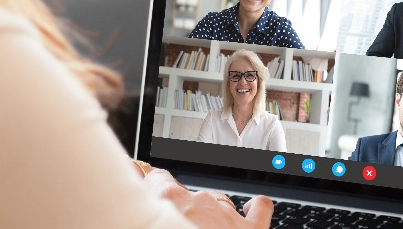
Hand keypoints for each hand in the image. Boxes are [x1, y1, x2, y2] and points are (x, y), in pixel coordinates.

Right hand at [142, 168, 272, 227]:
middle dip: (179, 212)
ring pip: (216, 203)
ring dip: (208, 217)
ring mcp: (227, 212)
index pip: (156, 178)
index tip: (147, 194)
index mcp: (170, 200)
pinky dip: (252, 209)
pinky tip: (246, 214)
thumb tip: (145, 220)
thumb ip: (147, 221)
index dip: (152, 186)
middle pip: (185, 196)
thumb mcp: (148, 227)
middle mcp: (199, 200)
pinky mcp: (252, 227)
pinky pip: (258, 208)